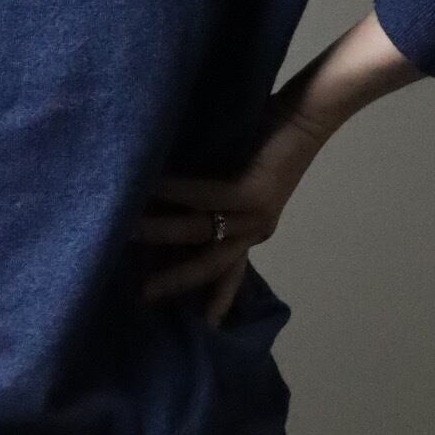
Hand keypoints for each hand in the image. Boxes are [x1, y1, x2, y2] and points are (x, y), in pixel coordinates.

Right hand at [128, 93, 332, 324]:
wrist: (313, 112)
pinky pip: (202, 197)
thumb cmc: (273, 135)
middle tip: (140, 297)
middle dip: (174, 282)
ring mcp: (255, 215)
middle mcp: (255, 228)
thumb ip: (208, 195)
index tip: (191, 323)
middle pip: (209, 266)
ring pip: (197, 232)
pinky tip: (145, 187)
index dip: (210, 298)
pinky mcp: (252, 193)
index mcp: (253, 228)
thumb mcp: (235, 174)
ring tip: (122, 234)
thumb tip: (158, 202)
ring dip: (157, 233)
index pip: (226, 272)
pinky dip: (171, 192)